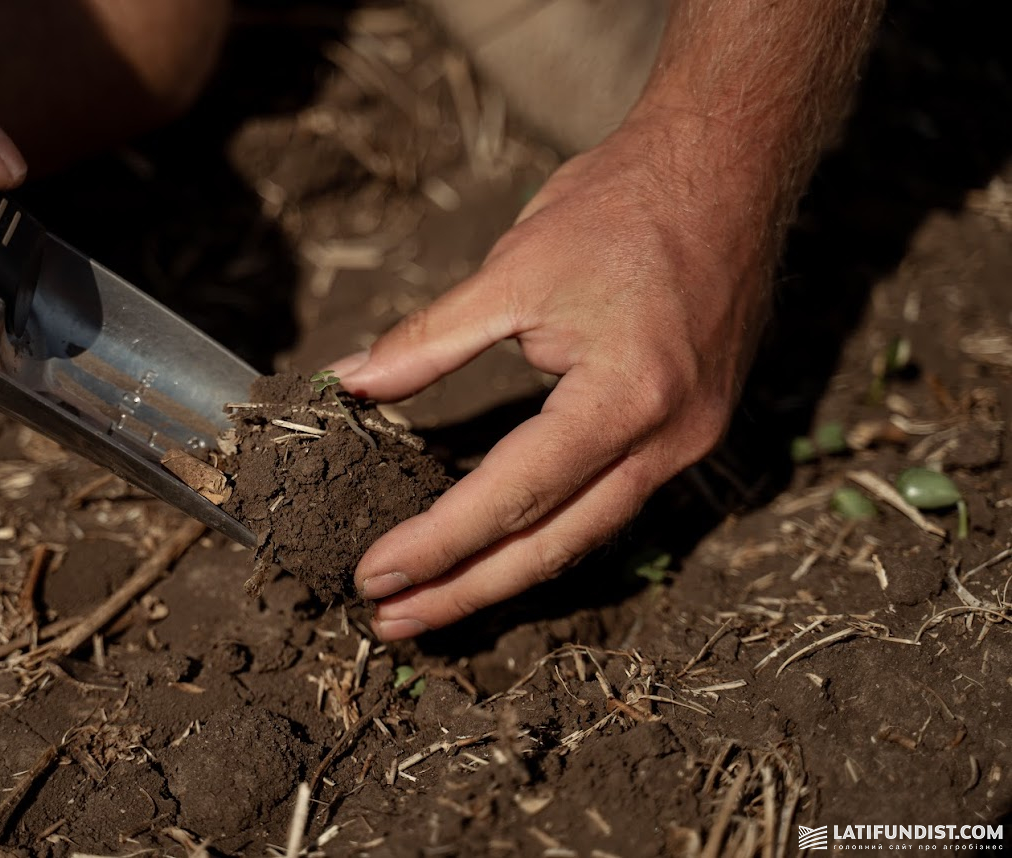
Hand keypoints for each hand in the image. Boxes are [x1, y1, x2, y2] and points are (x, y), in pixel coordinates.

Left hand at [332, 119, 772, 639]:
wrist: (729, 166)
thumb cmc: (622, 205)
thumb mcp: (513, 269)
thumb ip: (428, 340)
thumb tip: (349, 384)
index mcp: (626, 396)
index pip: (514, 494)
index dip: (438, 542)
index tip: (374, 575)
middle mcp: (670, 438)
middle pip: (555, 543)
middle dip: (467, 589)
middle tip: (392, 623)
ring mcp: (690, 441)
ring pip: (587, 534)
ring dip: (506, 573)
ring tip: (432, 604)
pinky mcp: (690, 432)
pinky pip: (612, 502)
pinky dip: (550, 533)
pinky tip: (501, 550)